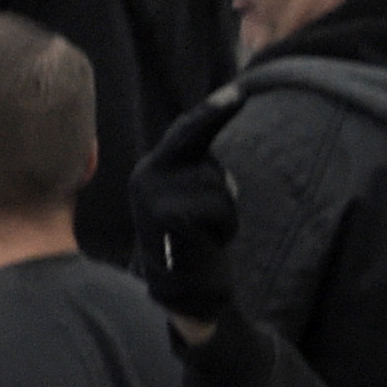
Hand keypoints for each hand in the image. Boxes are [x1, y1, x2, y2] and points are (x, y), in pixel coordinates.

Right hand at [131, 97, 245, 327]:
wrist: (182, 294)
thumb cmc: (193, 245)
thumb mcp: (189, 200)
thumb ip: (197, 173)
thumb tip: (221, 150)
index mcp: (152, 170)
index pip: (187, 133)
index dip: (214, 112)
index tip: (240, 92)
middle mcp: (146, 176)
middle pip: (208, 160)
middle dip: (220, 190)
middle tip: (208, 225)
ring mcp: (154, 195)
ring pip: (218, 186)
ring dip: (225, 214)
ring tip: (204, 237)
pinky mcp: (168, 215)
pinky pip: (218, 209)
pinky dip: (224, 228)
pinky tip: (204, 245)